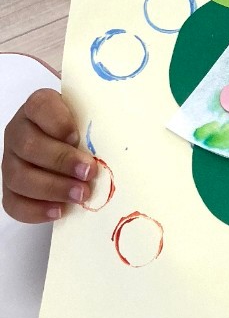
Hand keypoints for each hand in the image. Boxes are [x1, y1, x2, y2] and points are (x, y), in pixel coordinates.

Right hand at [1, 90, 94, 223]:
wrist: (74, 154)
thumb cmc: (87, 132)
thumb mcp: (94, 117)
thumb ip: (102, 120)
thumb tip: (127, 127)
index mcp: (38, 107)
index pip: (39, 106)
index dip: (57, 122)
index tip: (78, 137)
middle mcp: (19, 131)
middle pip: (28, 145)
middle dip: (61, 161)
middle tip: (88, 172)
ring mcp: (11, 161)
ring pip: (18, 176)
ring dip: (52, 188)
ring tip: (81, 194)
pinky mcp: (10, 188)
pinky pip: (13, 203)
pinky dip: (36, 209)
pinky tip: (59, 210)